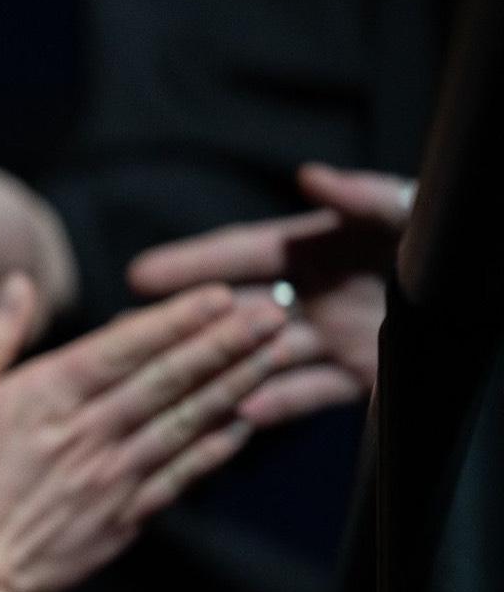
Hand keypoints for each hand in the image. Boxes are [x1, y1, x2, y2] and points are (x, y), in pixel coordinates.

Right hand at [0, 276, 296, 591]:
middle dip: (224, 343)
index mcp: (45, 397)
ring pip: (185, 422)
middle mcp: (89, 434)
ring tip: (275, 357)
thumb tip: (19, 282)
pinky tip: (245, 424)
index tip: (221, 293)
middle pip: (169, 379)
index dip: (177, 318)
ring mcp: (113, 478)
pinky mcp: (123, 516)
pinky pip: (181, 474)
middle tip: (274, 313)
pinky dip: (216, 447)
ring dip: (234, 386)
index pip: (125, 347)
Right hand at [128, 164, 412, 426]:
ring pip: (265, 356)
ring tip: (171, 385)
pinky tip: (242, 415)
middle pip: (239, 308)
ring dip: (223, 368)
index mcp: (325, 243)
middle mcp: (322, 289)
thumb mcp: (417, 213)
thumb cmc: (461, 244)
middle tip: (130, 339)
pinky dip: (278, 405)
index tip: (139, 275)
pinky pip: (310, 393)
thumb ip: (369, 198)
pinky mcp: (365, 375)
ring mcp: (340, 335)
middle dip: (187, 323)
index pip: (244, 253)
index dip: (193, 264)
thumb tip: (312, 176)